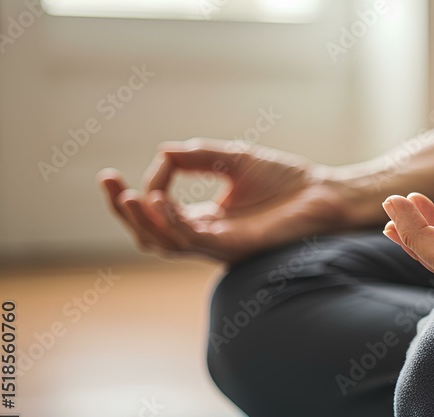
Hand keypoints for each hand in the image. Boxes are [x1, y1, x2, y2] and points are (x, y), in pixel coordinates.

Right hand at [99, 138, 356, 261]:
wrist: (324, 194)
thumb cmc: (287, 180)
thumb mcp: (234, 158)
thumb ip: (198, 157)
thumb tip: (162, 152)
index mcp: (206, 217)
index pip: (158, 211)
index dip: (148, 186)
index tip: (161, 160)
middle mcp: (207, 234)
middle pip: (150, 233)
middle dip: (123, 210)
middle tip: (109, 183)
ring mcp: (219, 244)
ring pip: (164, 243)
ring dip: (141, 221)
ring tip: (127, 197)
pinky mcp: (234, 248)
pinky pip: (192, 241)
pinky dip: (172, 222)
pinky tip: (161, 201)